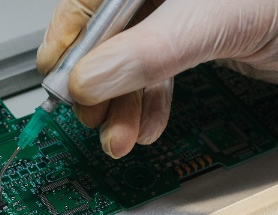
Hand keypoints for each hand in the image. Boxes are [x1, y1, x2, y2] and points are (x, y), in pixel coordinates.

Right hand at [37, 0, 277, 158]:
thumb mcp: (217, 21)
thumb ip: (152, 49)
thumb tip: (90, 79)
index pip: (90, 1)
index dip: (69, 39)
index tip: (61, 80)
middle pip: (103, 37)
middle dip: (96, 85)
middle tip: (93, 117)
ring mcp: (175, 18)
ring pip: (127, 63)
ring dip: (121, 108)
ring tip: (119, 137)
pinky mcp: (190, 44)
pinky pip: (155, 76)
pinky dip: (148, 106)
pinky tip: (147, 126)